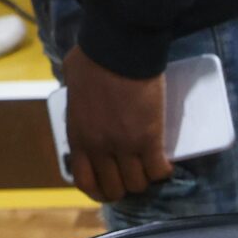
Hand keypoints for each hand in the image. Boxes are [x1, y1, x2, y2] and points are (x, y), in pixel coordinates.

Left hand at [64, 46, 170, 203]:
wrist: (119, 47)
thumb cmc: (93, 56)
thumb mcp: (72, 84)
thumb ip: (77, 102)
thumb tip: (81, 98)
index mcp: (78, 136)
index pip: (85, 181)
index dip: (99, 190)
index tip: (109, 186)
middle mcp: (99, 147)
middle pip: (114, 188)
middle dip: (125, 186)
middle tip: (134, 175)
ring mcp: (124, 145)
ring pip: (137, 184)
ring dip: (145, 179)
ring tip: (151, 167)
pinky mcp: (149, 138)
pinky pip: (158, 170)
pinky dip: (163, 171)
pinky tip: (166, 163)